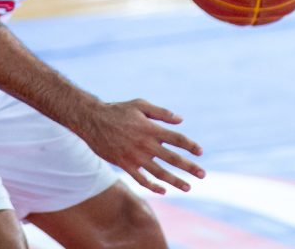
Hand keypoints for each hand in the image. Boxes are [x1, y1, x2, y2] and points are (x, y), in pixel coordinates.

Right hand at [78, 99, 204, 194]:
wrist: (92, 120)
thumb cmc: (118, 110)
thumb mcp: (140, 104)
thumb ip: (161, 112)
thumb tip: (181, 120)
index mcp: (150, 128)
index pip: (176, 138)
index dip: (190, 145)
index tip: (200, 152)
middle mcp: (145, 144)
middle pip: (172, 158)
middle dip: (189, 167)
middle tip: (202, 174)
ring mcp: (135, 156)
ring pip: (159, 172)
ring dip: (175, 181)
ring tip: (187, 187)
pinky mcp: (125, 164)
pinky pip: (141, 179)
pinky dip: (153, 186)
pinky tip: (163, 190)